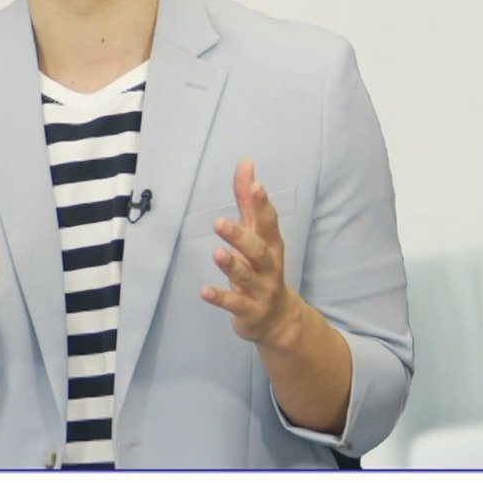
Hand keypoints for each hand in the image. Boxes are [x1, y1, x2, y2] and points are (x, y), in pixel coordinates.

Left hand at [200, 157, 298, 344]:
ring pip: (247, 276)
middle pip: (258, 249)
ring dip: (232, 266)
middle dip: (241, 236)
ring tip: (217, 253)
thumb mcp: (257, 234)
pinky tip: (204, 291)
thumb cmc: (263, 267)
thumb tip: (247, 163)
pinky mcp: (250, 310)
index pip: (269, 222)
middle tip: (219, 222)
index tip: (256, 186)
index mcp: (271, 244)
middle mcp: (269, 266)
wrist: (278, 319)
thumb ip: (248, 200)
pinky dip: (221, 298)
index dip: (263, 204)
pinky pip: (235, 304)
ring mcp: (261, 289)